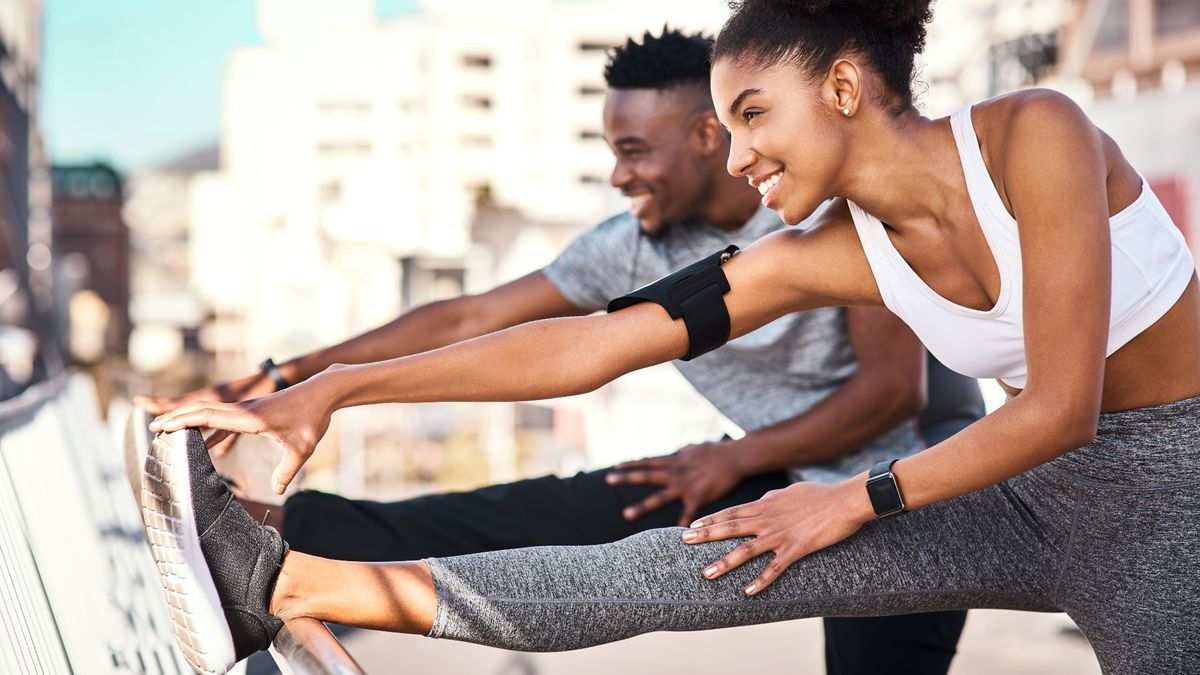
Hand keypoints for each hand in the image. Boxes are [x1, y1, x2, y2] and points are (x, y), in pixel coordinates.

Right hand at [147, 377, 334, 494]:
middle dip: (177, 418)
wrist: (324, 392)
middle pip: (202, 411)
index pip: (208, 417)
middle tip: (152, 428)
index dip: (183, 421)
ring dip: (190, 421)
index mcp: (250, 417)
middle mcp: (244, 410)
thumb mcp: (303, 449)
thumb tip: (278, 491)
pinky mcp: (255, 413)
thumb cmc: (313, 418)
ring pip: (212, 413)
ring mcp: (248, 410)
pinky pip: (226, 420)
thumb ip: (287, 471)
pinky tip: (206, 444)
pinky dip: (212, 429)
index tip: (161, 426)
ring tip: (169, 431)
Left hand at [605, 441, 745, 526]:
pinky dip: (679, 526)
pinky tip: (672, 539)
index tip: (614, 467)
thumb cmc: (718, 452)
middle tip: (608, 480)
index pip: (648, 462)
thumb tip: (679, 449)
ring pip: (659, 497)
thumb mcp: (696, 448)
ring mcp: (685, 485)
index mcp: (675, 462)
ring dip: (642, 506)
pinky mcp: (698, 497)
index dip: (631, 464)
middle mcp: (676, 472)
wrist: (736, 457)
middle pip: (647, 476)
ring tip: (626, 515)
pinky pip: (686, 515)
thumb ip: (684, 451)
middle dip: (627, 478)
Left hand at [680, 479, 873, 594]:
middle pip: (731, 527)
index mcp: (766, 504)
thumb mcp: (790, 492)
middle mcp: (768, 518)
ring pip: (746, 550)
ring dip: (725, 562)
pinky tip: (748, 592)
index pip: (731, 511)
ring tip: (706, 573)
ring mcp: (781, 534)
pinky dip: (761, 580)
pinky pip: (775, 567)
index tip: (691, 524)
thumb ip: (773, 497)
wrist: (846, 500)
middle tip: (684, 541)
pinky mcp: (797, 548)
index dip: (710, 518)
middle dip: (706, 535)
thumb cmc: (821, 495)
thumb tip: (763, 497)